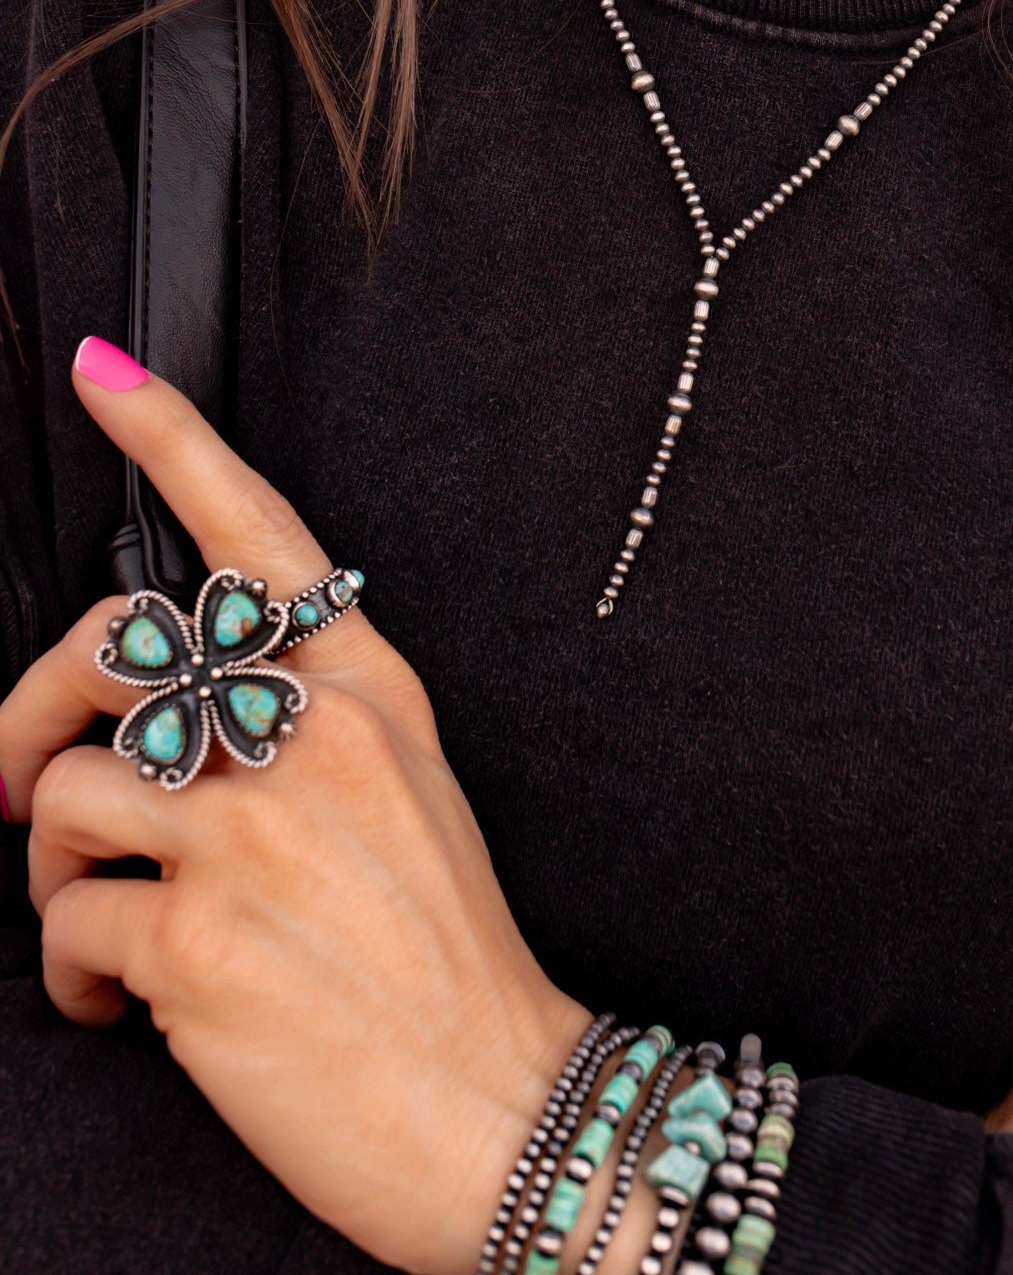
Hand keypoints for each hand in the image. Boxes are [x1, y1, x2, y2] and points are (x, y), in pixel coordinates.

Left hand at [0, 348, 590, 1274]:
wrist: (499, 1108)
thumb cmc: (449, 956)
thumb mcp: (407, 797)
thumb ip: (305, 729)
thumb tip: (171, 717)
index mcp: (371, 695)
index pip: (261, 534)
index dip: (170, 440)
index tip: (104, 370)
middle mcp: (313, 742)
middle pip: (115, 651)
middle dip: (29, 707)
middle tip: (17, 777)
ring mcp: (256, 836)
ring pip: (69, 791)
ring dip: (50, 867)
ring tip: (97, 927)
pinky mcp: (200, 941)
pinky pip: (67, 921)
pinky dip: (70, 971)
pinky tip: (115, 1000)